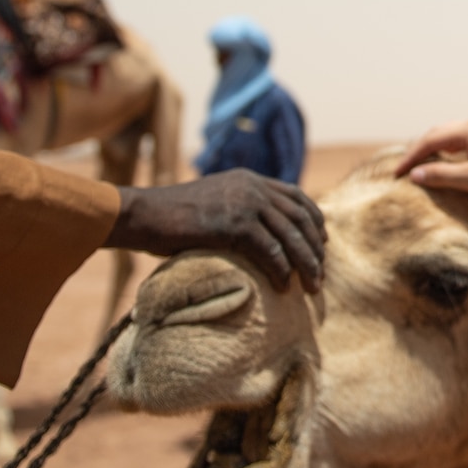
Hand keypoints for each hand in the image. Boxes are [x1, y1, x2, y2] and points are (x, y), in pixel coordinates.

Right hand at [108, 171, 325, 291]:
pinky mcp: (234, 223)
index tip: (323, 242)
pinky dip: (280, 270)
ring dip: (305, 263)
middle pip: (300, 217)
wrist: (144, 214)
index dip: (314, 220)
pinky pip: (269, 250)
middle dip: (315, 247)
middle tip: (321, 274)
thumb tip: (257, 237)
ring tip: (312, 287)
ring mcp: (244, 202)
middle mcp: (252, 187)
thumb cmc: (170, 218)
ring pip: (290, 236)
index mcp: (249, 180)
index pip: (296, 196)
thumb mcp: (213, 205)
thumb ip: (237, 211)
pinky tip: (283, 287)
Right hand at [393, 117, 467, 198]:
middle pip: (438, 133)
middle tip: (404, 169)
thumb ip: (442, 176)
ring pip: (450, 136)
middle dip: (419, 150)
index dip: (411, 158)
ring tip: (420, 166)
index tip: (396, 174)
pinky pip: (462, 141)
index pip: (430, 141)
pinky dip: (448, 151)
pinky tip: (446, 163)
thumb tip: (415, 174)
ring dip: (433, 150)